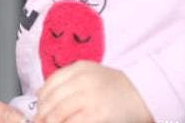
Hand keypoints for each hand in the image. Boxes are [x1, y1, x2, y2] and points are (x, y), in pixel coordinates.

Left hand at [35, 62, 152, 122]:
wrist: (146, 94)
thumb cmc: (119, 88)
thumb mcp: (92, 74)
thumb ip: (68, 81)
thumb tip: (40, 94)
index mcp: (79, 68)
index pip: (50, 84)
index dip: (40, 100)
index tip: (38, 110)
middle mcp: (82, 80)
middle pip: (51, 100)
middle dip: (42, 115)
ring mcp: (88, 97)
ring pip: (57, 113)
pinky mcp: (96, 113)